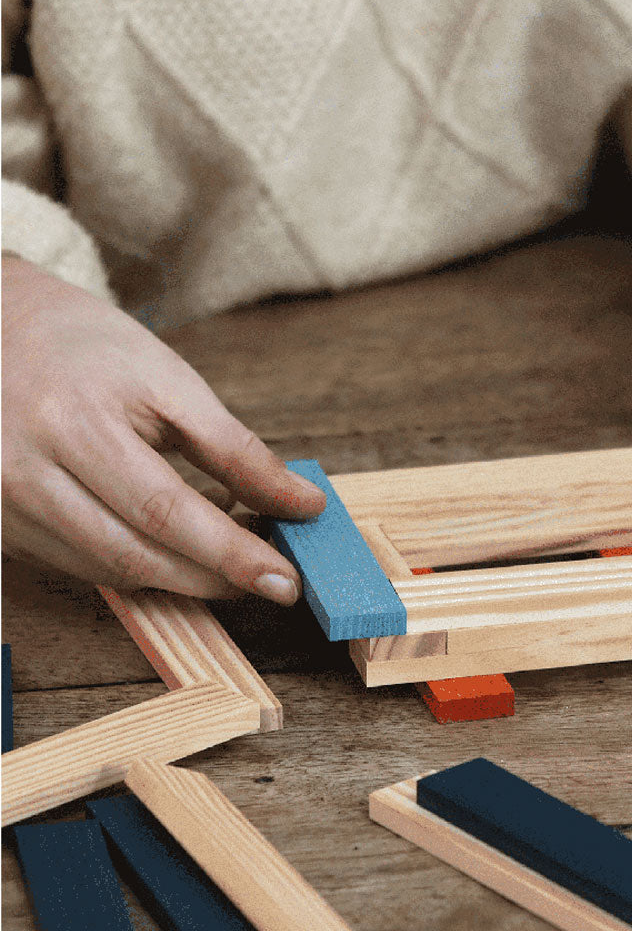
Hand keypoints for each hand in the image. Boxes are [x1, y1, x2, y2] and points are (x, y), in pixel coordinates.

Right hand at [2, 256, 324, 600]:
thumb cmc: (90, 350)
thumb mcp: (170, 381)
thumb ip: (235, 449)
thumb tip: (302, 503)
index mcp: (75, 425)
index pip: (166, 511)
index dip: (231, 552)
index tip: (286, 577)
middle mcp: (27, 473)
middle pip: (136, 554)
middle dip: (214, 577)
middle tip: (274, 580)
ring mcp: (5, 507)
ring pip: (110, 571)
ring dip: (182, 574)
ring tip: (229, 548)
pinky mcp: (0, 528)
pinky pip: (81, 566)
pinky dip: (140, 563)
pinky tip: (174, 540)